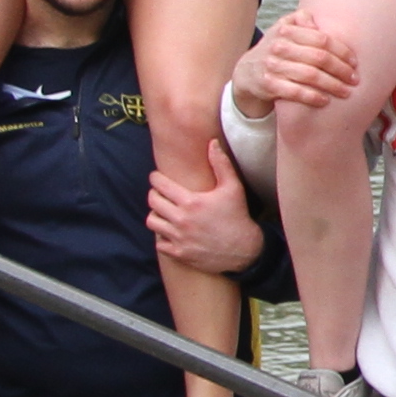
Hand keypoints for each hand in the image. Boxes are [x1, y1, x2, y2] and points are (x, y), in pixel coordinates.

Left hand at [144, 158, 263, 275]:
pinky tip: (171, 232)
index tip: (158, 178)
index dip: (156, 178)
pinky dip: (162, 237)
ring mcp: (179, 238)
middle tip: (161, 193)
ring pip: (152, 222)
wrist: (244, 250)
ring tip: (164, 212)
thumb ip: (221, 164)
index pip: (160, 185)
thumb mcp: (232, 188)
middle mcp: (181, 220)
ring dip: (156, 215)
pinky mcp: (179, 254)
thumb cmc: (237, 216)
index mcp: (191, 202)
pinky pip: (159, 243)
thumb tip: (212, 142)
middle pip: (152, 202)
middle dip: (154, 194)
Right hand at [236, 11, 357, 122]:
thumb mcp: (284, 28)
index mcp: (287, 30)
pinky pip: (295, 92)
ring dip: (332, 85)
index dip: (342, 51)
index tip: (355, 62)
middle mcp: (279, 47)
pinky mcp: (268, 84)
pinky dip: (313, 97)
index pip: (322, 39)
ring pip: (310, 76)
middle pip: (319, 58)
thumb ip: (301, 20)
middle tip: (355, 79)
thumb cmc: (275, 49)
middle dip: (341, 70)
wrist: (246, 72)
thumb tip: (318, 21)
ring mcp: (273, 66)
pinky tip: (326, 100)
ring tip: (346, 91)